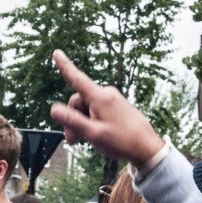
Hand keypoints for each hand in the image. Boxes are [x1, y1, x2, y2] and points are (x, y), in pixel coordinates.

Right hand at [50, 50, 163, 166]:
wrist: (148, 148)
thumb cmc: (123, 142)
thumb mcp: (93, 134)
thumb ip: (73, 121)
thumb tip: (54, 109)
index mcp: (100, 97)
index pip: (77, 79)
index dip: (65, 66)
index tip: (56, 53)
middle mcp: (107, 94)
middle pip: (79, 101)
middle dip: (73, 118)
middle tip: (73, 139)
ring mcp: (113, 99)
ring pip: (88, 107)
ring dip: (83, 122)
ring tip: (88, 139)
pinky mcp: (118, 106)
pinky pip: (98, 109)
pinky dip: (93, 120)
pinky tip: (99, 134)